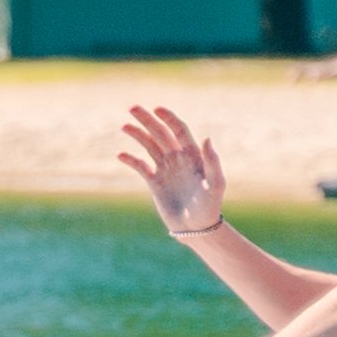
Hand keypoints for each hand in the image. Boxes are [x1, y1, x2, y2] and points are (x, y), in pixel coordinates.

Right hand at [117, 105, 226, 237]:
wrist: (197, 229)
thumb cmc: (210, 206)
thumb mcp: (215, 183)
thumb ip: (212, 161)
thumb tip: (207, 137)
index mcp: (193, 155)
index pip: (179, 130)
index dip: (168, 118)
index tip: (157, 109)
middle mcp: (178, 158)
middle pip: (160, 133)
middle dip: (147, 120)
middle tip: (132, 107)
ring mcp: (165, 169)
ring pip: (149, 146)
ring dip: (138, 135)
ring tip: (124, 126)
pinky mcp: (155, 183)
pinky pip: (141, 166)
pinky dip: (131, 160)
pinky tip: (120, 155)